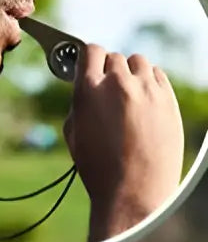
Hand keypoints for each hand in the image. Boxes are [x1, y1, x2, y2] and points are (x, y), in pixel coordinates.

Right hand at [64, 44, 183, 241]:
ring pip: (138, 62)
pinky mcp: (168, 97)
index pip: (90, 51)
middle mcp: (118, 84)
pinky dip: (149, 83)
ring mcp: (147, 89)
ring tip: (127, 97)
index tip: (88, 64)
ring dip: (131, 73)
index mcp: (89, 91)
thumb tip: (86, 86)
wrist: (133, 190)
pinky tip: (143, 103)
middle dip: (109, 71)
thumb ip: (79, 104)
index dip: (88, 57)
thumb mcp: (73, 135)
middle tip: (107, 91)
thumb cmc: (99, 168)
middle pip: (114, 57)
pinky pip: (157, 75)